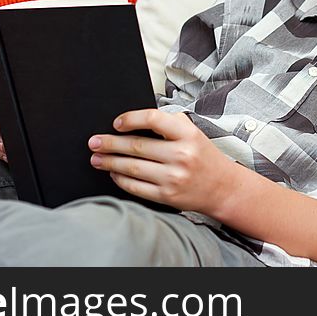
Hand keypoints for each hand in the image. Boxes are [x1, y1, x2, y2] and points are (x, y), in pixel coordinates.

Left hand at [88, 110, 238, 214]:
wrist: (222, 188)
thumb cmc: (203, 156)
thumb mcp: (193, 133)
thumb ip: (169, 123)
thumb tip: (134, 121)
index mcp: (187, 134)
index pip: (153, 119)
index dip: (131, 119)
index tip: (117, 122)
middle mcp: (181, 155)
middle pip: (136, 146)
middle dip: (110, 143)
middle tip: (93, 142)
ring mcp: (173, 177)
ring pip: (132, 167)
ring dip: (109, 162)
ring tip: (96, 158)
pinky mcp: (167, 196)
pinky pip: (136, 187)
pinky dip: (120, 179)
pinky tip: (113, 173)